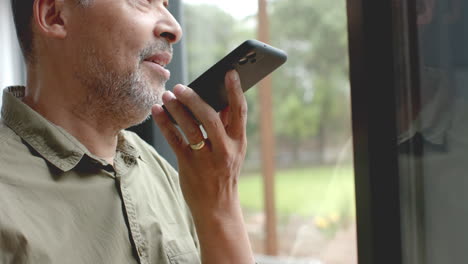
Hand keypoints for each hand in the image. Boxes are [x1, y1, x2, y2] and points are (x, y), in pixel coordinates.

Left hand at [151, 70, 253, 263]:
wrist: (216, 207)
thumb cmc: (224, 173)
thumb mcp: (233, 151)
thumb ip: (228, 127)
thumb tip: (222, 100)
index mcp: (239, 142)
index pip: (240, 111)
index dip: (235, 90)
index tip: (229, 72)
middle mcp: (224, 149)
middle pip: (210, 117)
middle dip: (194, 98)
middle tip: (180, 86)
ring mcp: (206, 158)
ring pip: (190, 127)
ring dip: (176, 109)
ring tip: (166, 95)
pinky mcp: (188, 165)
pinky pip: (175, 140)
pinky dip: (165, 123)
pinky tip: (158, 112)